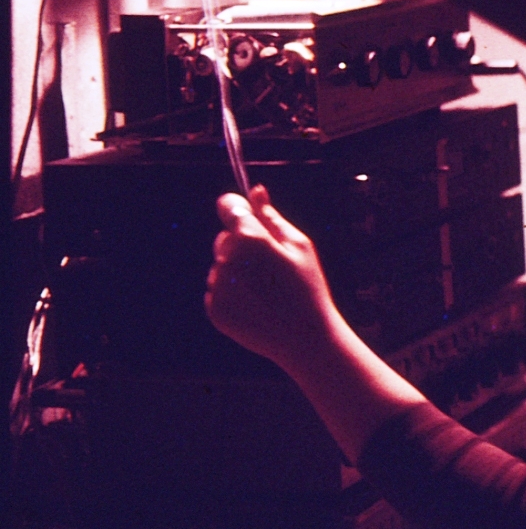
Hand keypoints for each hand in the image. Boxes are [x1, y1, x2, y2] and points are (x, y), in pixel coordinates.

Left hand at [206, 185, 338, 367]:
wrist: (304, 338)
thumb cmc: (308, 287)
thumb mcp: (300, 246)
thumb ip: (271, 217)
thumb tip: (256, 190)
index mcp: (250, 239)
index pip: (228, 207)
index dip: (238, 206)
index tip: (247, 212)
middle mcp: (227, 260)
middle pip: (225, 238)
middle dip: (243, 244)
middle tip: (273, 264)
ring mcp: (218, 286)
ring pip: (221, 264)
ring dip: (238, 270)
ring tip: (267, 289)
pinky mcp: (214, 308)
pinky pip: (218, 289)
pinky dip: (233, 293)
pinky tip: (257, 304)